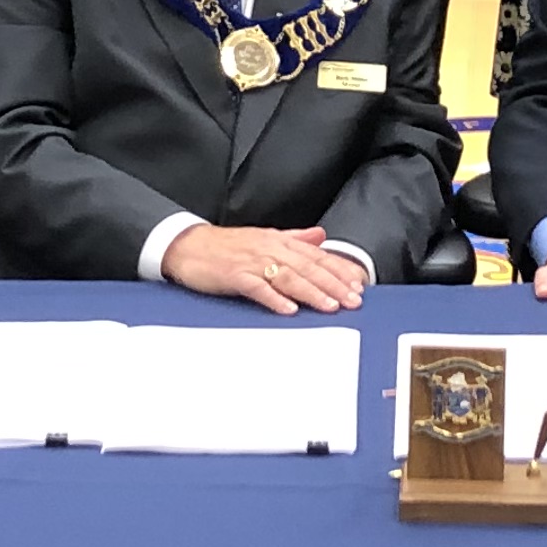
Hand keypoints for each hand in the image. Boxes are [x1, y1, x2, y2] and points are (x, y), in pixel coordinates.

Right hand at [165, 222, 367, 311]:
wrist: (187, 245)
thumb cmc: (226, 246)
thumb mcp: (264, 237)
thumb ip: (295, 238)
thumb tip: (321, 236)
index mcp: (279, 240)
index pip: (316, 256)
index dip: (339, 270)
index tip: (359, 285)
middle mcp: (269, 249)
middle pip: (307, 267)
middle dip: (333, 284)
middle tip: (353, 300)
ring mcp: (251, 262)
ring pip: (288, 277)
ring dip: (311, 293)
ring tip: (330, 306)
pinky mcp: (234, 276)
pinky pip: (257, 287)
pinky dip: (274, 299)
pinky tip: (289, 310)